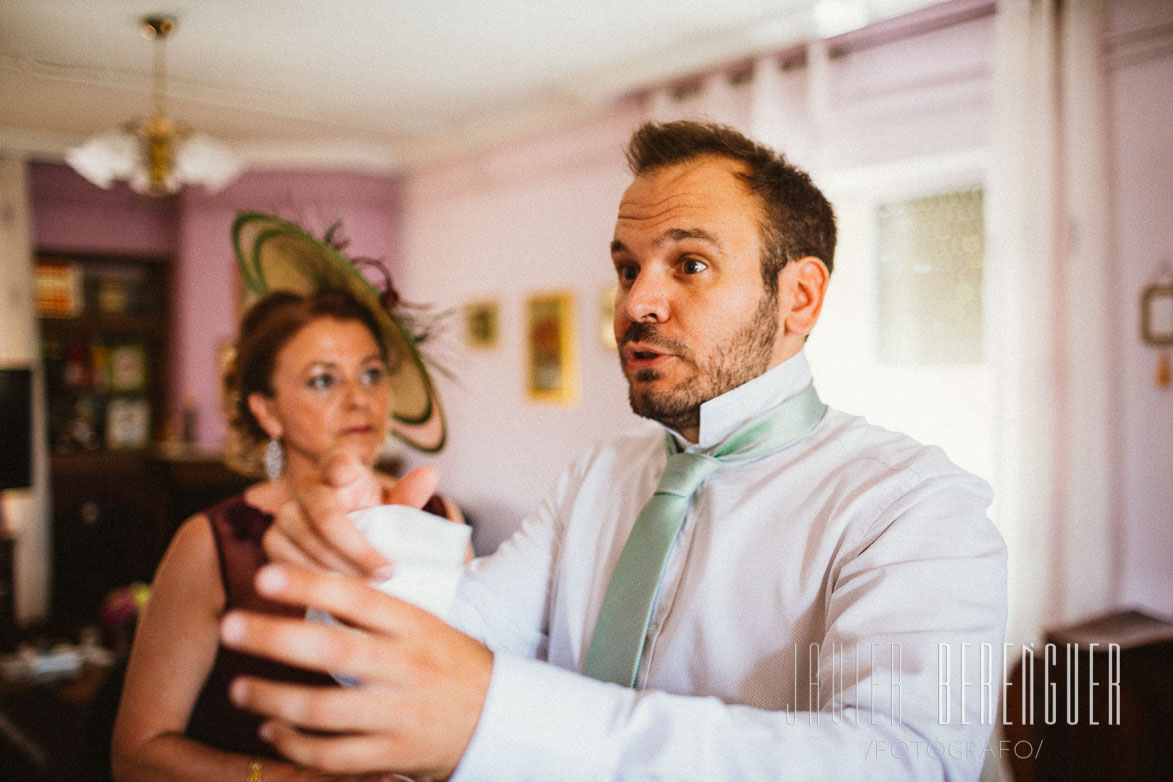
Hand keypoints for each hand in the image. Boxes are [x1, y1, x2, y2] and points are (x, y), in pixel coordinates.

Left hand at [220, 563, 491, 780]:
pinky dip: (296, 745)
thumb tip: (315, 571)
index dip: (309, 585)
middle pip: (333, 651)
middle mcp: (406, 667)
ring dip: (274, 699)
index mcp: (414, 626)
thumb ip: (377, 601)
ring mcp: (400, 715)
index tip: (264, 574)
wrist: (498, 718)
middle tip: (228, 625)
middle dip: (274, 638)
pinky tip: (271, 731)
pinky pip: (334, 755)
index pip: (356, 598)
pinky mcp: (393, 755)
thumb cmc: (449, 660)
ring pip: (325, 710)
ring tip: (237, 688)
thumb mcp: (426, 621)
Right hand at [264, 449, 439, 577]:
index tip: (346, 476)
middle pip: (326, 515)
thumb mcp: (394, 510)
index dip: (340, 468)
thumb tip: (430, 474)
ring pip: (310, 544)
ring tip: (371, 587)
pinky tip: (342, 591)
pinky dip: (320, 580)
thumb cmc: (373, 522)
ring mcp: (285, 513)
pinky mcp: (273, 542)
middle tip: (387, 572)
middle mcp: (307, 485)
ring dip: (343, 570)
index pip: (337, 461)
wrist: (344, 547)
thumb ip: (409, 496)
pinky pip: (293, 564)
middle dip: (358, 548)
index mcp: (339, 467)